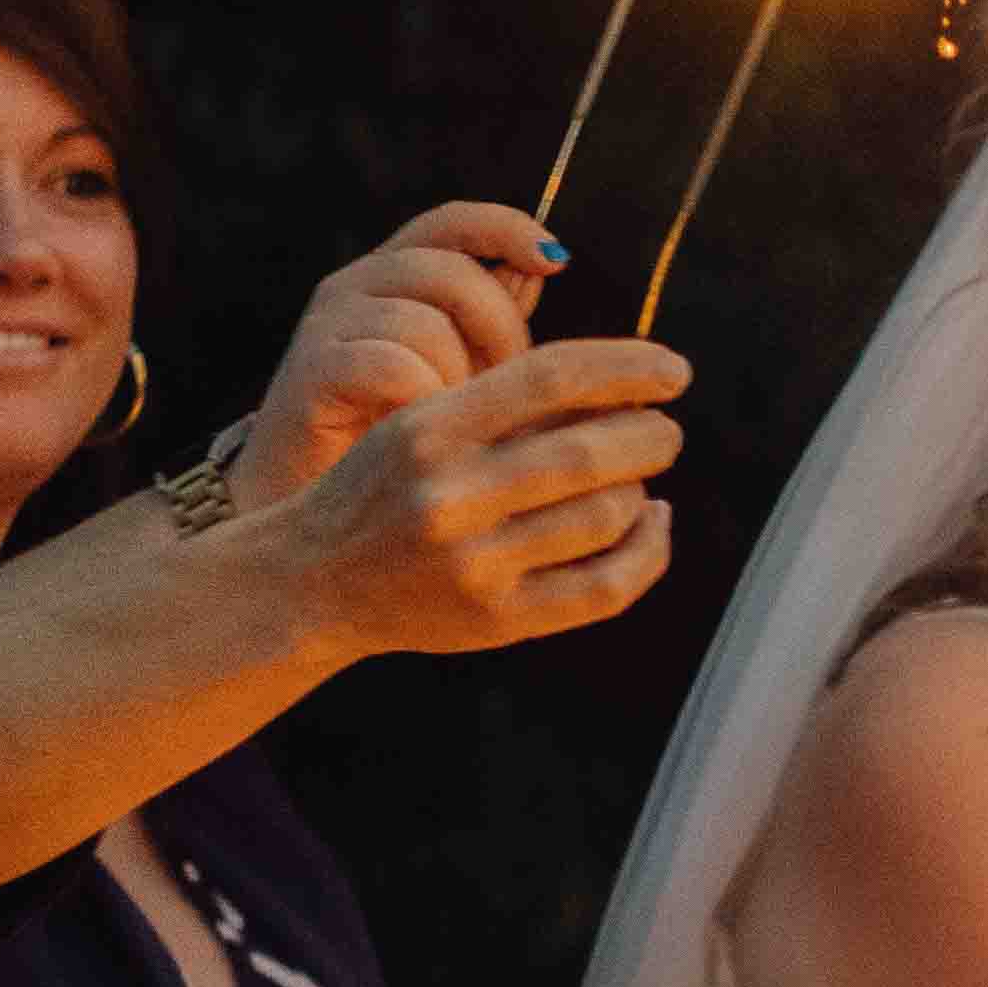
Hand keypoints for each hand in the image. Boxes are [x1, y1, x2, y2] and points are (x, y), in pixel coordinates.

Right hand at [236, 204, 565, 503]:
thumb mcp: (459, 372)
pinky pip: (392, 365)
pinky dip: (423, 400)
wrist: (318, 511)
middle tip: (510, 387)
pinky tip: (422, 430)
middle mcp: (357, 285)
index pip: (454, 223)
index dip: (507, 228)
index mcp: (395, 274)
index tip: (556, 258)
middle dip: (500, 329)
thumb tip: (540, 266)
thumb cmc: (396, 438)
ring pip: (425, 323)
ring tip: (455, 421)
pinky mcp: (310, 371)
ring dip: (459, 378)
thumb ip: (493, 320)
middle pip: (451, 271)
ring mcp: (328, 325)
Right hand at [278, 340, 688, 659]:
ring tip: (640, 478)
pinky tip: (652, 523)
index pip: (552, 377)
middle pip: (591, 452)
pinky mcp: (499, 620)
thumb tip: (629, 388)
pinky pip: (607, 585)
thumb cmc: (384, 489)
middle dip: (651, 435)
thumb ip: (508, 403)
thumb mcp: (421, 424)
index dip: (628, 366)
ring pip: (608, 514)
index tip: (674, 370)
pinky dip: (650, 549)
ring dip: (644, 489)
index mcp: (430, 430)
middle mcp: (450, 497)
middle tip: (665, 431)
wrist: (313, 580)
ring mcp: (475, 565)